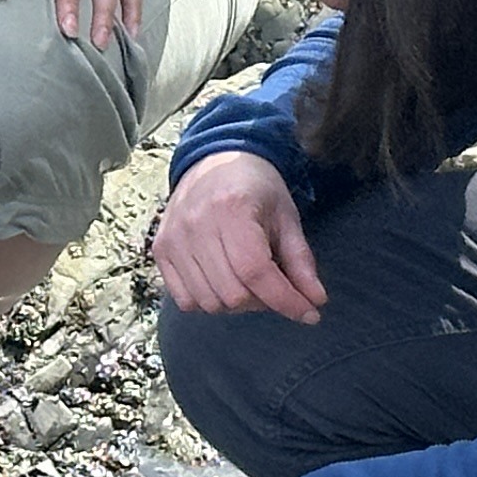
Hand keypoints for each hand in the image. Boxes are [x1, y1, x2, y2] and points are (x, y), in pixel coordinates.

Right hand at [152, 152, 325, 323]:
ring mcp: (174, 239)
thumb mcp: (286, 217)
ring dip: (237, 304)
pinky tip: (222, 282)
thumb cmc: (256, 189)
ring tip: (249, 283)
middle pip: (233, 293)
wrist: (215, 162)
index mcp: (232, 208)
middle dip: (263, 302)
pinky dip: (209, 301)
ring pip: (209, 302)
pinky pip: (185, 299)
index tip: (309, 314)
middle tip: (275, 287)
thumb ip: (301, 260)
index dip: (285, 300)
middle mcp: (197, 224)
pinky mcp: (161, 250)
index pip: (256, 272)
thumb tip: (315, 301)